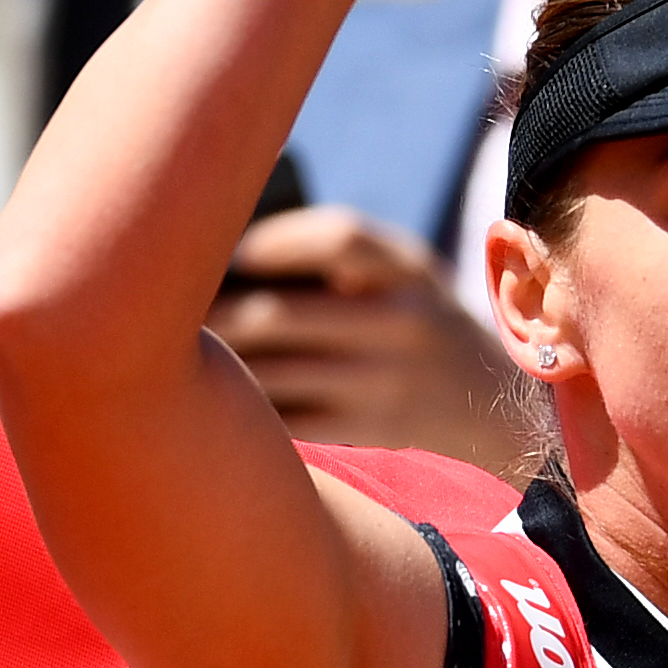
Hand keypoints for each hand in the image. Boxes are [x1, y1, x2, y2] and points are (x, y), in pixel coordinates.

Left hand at [213, 208, 548, 473]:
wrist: (496, 404)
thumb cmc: (420, 322)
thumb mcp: (408, 274)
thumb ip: (344, 255)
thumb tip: (230, 266)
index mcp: (409, 267)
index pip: (338, 237)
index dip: (272, 242)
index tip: (229, 253)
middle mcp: (403, 321)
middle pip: (282, 316)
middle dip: (217, 318)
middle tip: (172, 316)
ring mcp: (388, 381)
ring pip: (276, 374)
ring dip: (224, 366)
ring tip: (182, 358)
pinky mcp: (376, 429)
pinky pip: (291, 420)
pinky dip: (251, 408)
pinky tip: (226, 398)